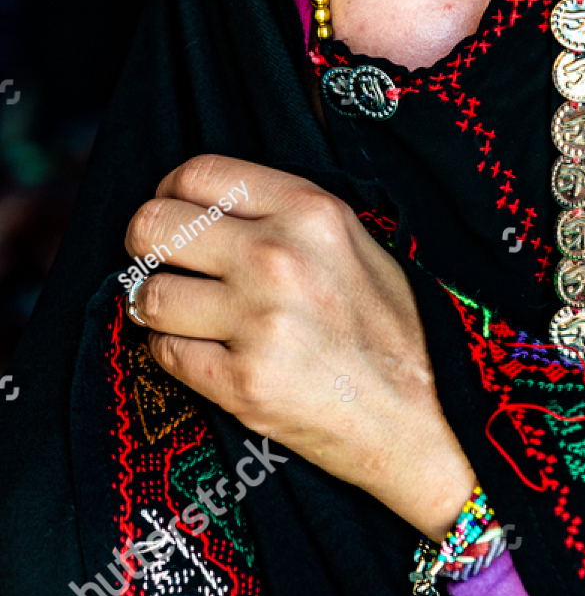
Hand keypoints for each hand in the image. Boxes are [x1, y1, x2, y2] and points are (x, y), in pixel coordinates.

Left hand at [124, 155, 475, 538]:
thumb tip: (205, 207)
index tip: (177, 217)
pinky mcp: (242, 383)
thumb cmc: (393, 331)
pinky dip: (177, 355)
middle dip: (147, 249)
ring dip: (161, 309)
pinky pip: (165, 353)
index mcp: (310, 213)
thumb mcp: (355, 244)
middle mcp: (278, 259)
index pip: (196, 175)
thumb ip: (285, 215)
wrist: (426, 420)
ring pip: (150, 295)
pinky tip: (211, 357)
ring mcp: (258, 323)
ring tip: (195, 320)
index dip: (171, 195)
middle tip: (167, 269)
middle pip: (152, 226)